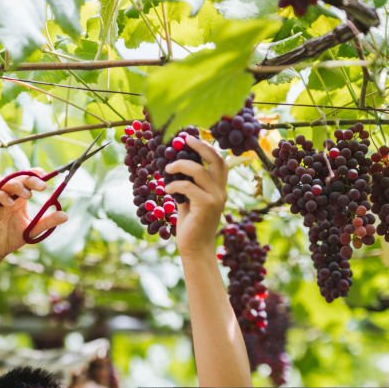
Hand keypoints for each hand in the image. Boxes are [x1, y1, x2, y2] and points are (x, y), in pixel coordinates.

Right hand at [0, 171, 67, 263]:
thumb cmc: (11, 237)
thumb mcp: (33, 229)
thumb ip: (47, 221)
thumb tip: (65, 215)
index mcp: (20, 198)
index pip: (28, 179)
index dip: (35, 174)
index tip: (46, 176)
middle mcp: (10, 195)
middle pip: (19, 178)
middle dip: (31, 179)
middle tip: (43, 187)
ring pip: (6, 182)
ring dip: (17, 185)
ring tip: (27, 196)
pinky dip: (4, 195)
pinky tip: (12, 204)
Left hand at [164, 136, 227, 256]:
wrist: (195, 248)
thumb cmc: (191, 225)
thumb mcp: (189, 201)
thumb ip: (188, 186)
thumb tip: (175, 168)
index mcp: (219, 189)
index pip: (219, 161)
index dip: (207, 147)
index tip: (190, 139)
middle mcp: (221, 191)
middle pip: (216, 159)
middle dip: (200, 146)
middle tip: (183, 140)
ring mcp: (216, 198)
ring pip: (199, 171)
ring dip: (179, 166)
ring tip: (167, 169)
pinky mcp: (206, 206)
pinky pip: (188, 187)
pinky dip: (175, 185)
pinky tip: (167, 190)